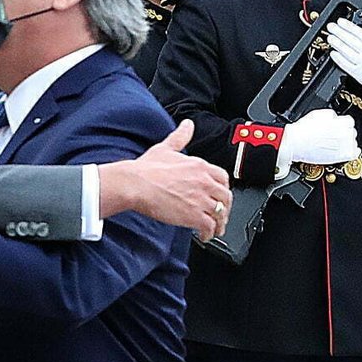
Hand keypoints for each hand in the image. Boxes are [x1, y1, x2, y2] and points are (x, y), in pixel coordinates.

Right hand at [99, 121, 231, 241]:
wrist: (135, 184)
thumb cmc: (146, 169)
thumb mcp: (166, 148)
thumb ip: (180, 137)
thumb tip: (187, 125)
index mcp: (200, 166)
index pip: (223, 178)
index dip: (223, 189)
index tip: (219, 195)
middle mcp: (205, 182)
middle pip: (225, 197)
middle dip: (225, 208)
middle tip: (220, 214)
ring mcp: (201, 199)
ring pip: (220, 213)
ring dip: (220, 223)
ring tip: (215, 229)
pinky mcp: (194, 215)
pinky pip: (210, 227)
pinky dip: (210, 233)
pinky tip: (205, 236)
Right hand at [278, 108, 360, 173]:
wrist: (295, 143)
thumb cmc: (303, 129)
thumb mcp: (319, 113)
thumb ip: (332, 115)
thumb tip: (335, 118)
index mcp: (343, 122)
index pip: (350, 121)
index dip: (342, 123)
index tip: (337, 126)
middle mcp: (346, 133)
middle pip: (351, 132)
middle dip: (344, 133)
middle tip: (333, 135)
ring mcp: (345, 145)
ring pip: (353, 143)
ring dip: (346, 143)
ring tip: (335, 144)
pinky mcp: (342, 156)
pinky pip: (354, 154)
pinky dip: (352, 152)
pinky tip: (347, 151)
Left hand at [326, 19, 361, 115]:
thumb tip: (356, 38)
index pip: (358, 31)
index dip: (347, 25)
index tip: (340, 21)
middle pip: (349, 39)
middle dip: (338, 32)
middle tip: (330, 26)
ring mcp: (361, 62)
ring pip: (344, 50)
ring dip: (335, 43)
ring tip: (330, 38)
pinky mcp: (357, 73)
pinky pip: (344, 64)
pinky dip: (337, 58)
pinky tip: (332, 53)